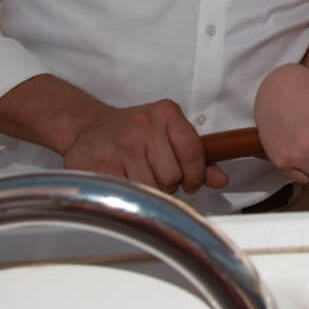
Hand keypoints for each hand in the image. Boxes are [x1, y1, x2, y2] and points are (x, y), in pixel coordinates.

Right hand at [60, 98, 227, 193]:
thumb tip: (221, 180)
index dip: (195, 175)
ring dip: (150, 191)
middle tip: (157, 176)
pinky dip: (130, 195)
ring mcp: (120, 145)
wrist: (87, 127)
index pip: (192, 151)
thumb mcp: (167, 133)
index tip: (190, 182)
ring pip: (151, 188)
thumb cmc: (133, 133)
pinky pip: (129, 194)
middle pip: (172, 176)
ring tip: (140, 177)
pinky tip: (124, 181)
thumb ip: (197, 157)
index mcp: (165, 113)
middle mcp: (143, 126)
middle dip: (169, 184)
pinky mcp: (100, 164)